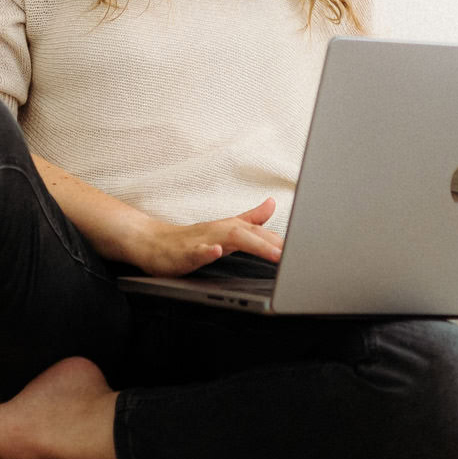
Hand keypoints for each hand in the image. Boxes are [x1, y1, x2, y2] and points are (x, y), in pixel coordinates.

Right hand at [129, 197, 281, 276]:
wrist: (151, 242)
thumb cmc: (189, 238)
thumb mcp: (225, 227)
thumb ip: (250, 218)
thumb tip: (272, 204)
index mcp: (230, 228)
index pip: (261, 233)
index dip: (282, 241)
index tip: (305, 249)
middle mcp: (218, 231)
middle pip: (249, 233)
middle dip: (272, 243)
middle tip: (294, 254)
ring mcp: (201, 241)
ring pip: (227, 238)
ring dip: (251, 244)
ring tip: (273, 254)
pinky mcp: (183, 253)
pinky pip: (195, 251)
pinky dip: (207, 251)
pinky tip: (216, 252)